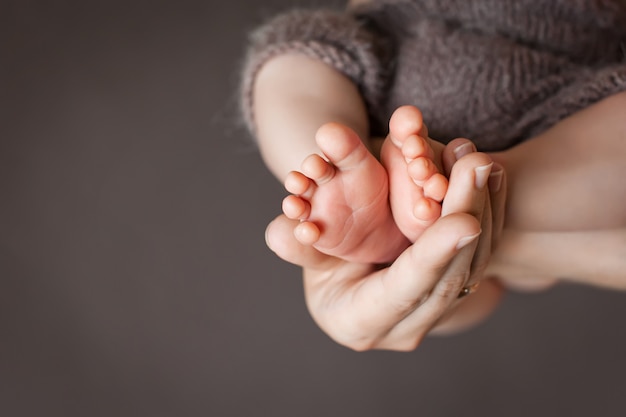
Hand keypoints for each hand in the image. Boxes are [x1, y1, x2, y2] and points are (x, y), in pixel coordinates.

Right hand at [265, 142, 505, 349]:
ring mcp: (436, 314)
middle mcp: (407, 327)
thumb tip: (280, 231)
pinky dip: (490, 213)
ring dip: (485, 210)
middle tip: (477, 166)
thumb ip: (296, 245)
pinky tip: (492, 175)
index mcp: (363, 321)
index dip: (433, 255)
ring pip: (473, 265)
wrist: (353, 291)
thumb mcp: (306, 259)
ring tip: (483, 161)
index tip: (465, 221)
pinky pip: (480, 256)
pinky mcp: (455, 294)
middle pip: (449, 274)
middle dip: (468, 217)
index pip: (406, 287)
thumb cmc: (323, 273)